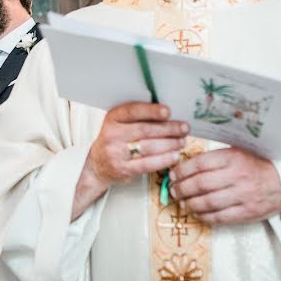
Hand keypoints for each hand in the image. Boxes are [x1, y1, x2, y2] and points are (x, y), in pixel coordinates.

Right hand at [72, 102, 187, 219]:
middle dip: (168, 129)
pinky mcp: (123, 169)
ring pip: (148, 147)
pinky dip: (163, 160)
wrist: (97, 165)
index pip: (132, 111)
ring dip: (169, 144)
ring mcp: (116, 153)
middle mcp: (112, 134)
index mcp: (113, 118)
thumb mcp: (119, 124)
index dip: (151, 111)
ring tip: (181, 141)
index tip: (168, 111)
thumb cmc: (115, 141)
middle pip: (144, 130)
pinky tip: (174, 156)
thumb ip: (138, 118)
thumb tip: (168, 114)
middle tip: (184, 128)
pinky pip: (147, 164)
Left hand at [169, 147, 280, 225]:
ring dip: (190, 203)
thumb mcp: (237, 152)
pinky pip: (219, 217)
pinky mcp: (246, 212)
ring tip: (182, 202)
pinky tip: (196, 213)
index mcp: (233, 157)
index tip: (173, 174)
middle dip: (182, 188)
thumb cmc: (255, 166)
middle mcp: (237, 176)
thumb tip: (184, 164)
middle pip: (201, 184)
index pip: (200, 164)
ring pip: (208, 202)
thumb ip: (214, 157)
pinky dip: (204, 216)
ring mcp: (242, 195)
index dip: (182, 170)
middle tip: (173, 190)